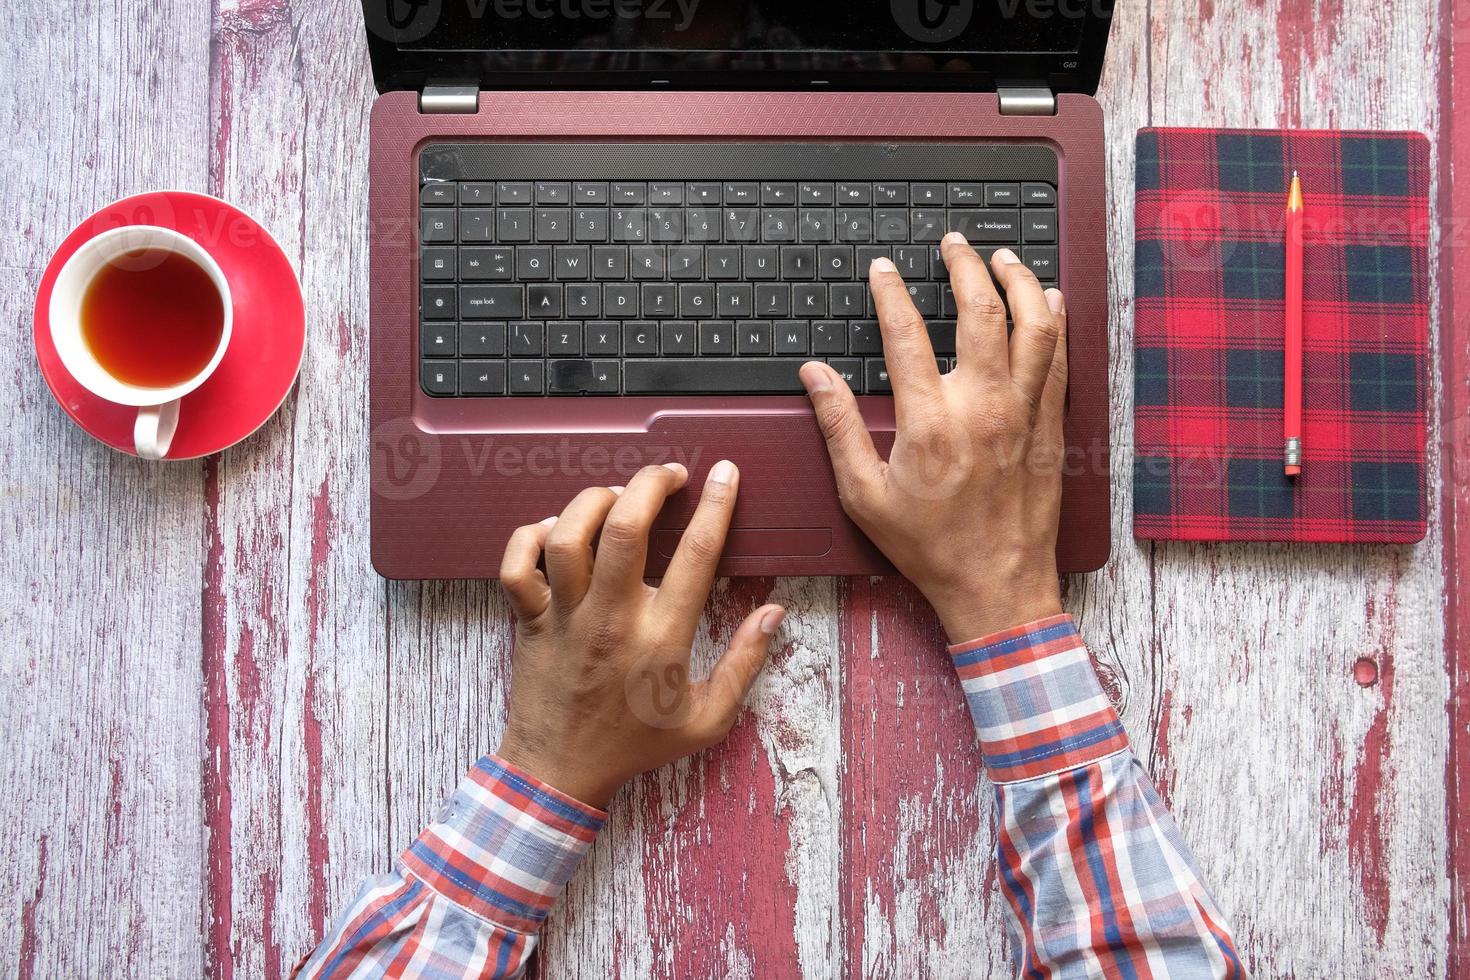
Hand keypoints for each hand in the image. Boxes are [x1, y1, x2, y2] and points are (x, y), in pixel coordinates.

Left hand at [494, 460, 784, 807]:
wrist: (560, 773)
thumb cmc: (635, 745)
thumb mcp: (707, 720)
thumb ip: (744, 664)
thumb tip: (775, 613)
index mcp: (661, 638)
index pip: (696, 555)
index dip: (716, 505)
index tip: (724, 474)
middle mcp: (612, 618)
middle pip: (627, 528)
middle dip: (650, 484)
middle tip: (669, 474)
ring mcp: (565, 617)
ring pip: (568, 536)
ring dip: (593, 502)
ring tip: (617, 495)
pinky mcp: (529, 621)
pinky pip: (516, 566)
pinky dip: (529, 535)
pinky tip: (555, 528)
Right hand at [799, 235, 1068, 642]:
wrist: (997, 586)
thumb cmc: (930, 548)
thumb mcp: (864, 495)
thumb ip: (839, 427)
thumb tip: (814, 376)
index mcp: (930, 423)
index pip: (907, 335)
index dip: (892, 293)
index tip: (884, 270)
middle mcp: (983, 408)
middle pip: (982, 312)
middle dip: (966, 265)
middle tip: (953, 244)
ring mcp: (1024, 415)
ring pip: (1035, 325)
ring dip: (1019, 281)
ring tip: (1004, 257)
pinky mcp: (1051, 427)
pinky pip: (1059, 359)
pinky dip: (1055, 322)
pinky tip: (1047, 301)